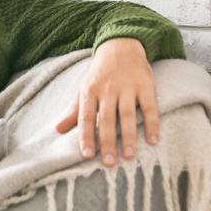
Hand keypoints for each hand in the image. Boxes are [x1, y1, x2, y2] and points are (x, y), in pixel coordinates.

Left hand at [54, 37, 158, 166]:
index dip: (86, 136)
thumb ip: (74, 111)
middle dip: (107, 142)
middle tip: (109, 163)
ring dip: (129, 136)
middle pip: (107, 119)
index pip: (86, 117)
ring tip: (129, 156)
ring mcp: (127, 87)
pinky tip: (153, 140)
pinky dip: (152, 123)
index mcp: (89, 92)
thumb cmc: (99, 75)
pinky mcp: (145, 85)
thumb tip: (58, 130)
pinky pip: (149, 107)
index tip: (86, 155)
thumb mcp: (83, 89)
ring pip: (128, 115)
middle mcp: (107, 90)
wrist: (120, 47)